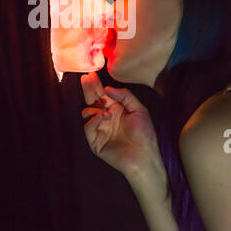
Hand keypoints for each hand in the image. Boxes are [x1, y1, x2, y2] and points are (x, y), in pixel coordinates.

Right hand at [81, 72, 166, 193]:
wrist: (144, 156)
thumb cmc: (145, 134)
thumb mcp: (139, 109)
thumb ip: (125, 96)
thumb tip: (107, 88)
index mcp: (115, 109)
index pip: (102, 94)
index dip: (96, 84)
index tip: (91, 74)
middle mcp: (105, 117)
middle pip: (92, 100)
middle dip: (88, 89)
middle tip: (85, 79)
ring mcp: (99, 129)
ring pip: (86, 113)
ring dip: (94, 108)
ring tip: (106, 112)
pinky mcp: (95, 141)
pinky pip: (88, 127)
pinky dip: (93, 121)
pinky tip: (103, 118)